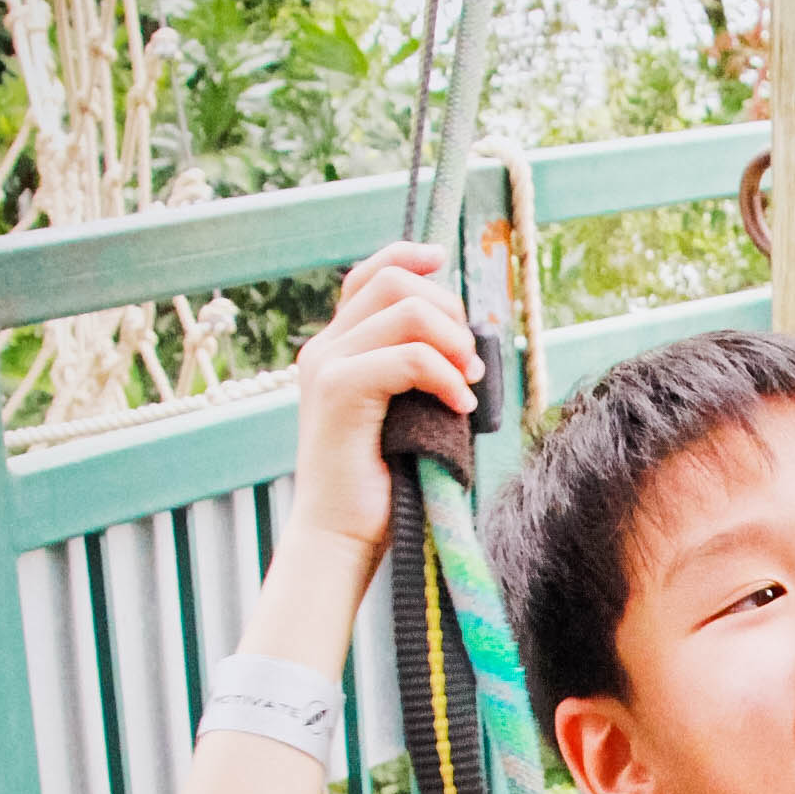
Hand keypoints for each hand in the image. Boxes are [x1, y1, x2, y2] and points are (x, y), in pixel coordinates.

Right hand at [287, 240, 481, 560]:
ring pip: (406, 310)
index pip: (369, 274)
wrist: (341, 537)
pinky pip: (411, 356)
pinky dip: (446, 377)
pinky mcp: (338, 389)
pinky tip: (459, 408)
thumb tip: (466, 339)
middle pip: (393, 281)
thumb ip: (418, 371)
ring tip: (467, 383)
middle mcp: (324, 348)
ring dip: (453, 342)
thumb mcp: (405, 415)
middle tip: (469, 361)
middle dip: (447, 310)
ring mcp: (327, 365)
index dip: (409, 256)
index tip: (444, 261)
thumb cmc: (381, 486)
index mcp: (336, 349)